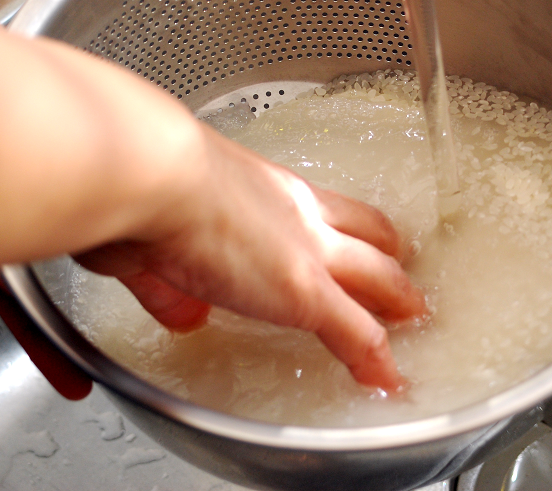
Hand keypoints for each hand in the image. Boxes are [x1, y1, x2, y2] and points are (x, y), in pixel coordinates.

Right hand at [76, 124, 426, 391]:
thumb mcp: (153, 237)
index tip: (356, 240)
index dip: (347, 227)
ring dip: (398, 299)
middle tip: (401, 274)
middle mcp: (298, 212)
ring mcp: (310, 250)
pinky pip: (356, 332)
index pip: (324, 207)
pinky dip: (375, 360)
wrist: (149, 173)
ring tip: (411, 317)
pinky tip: (386, 378)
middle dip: (389, 255)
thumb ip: (166, 282)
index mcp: (266, 188)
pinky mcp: (307, 290)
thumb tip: (182, 314)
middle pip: (369, 231)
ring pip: (378, 274)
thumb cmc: (140, 181)